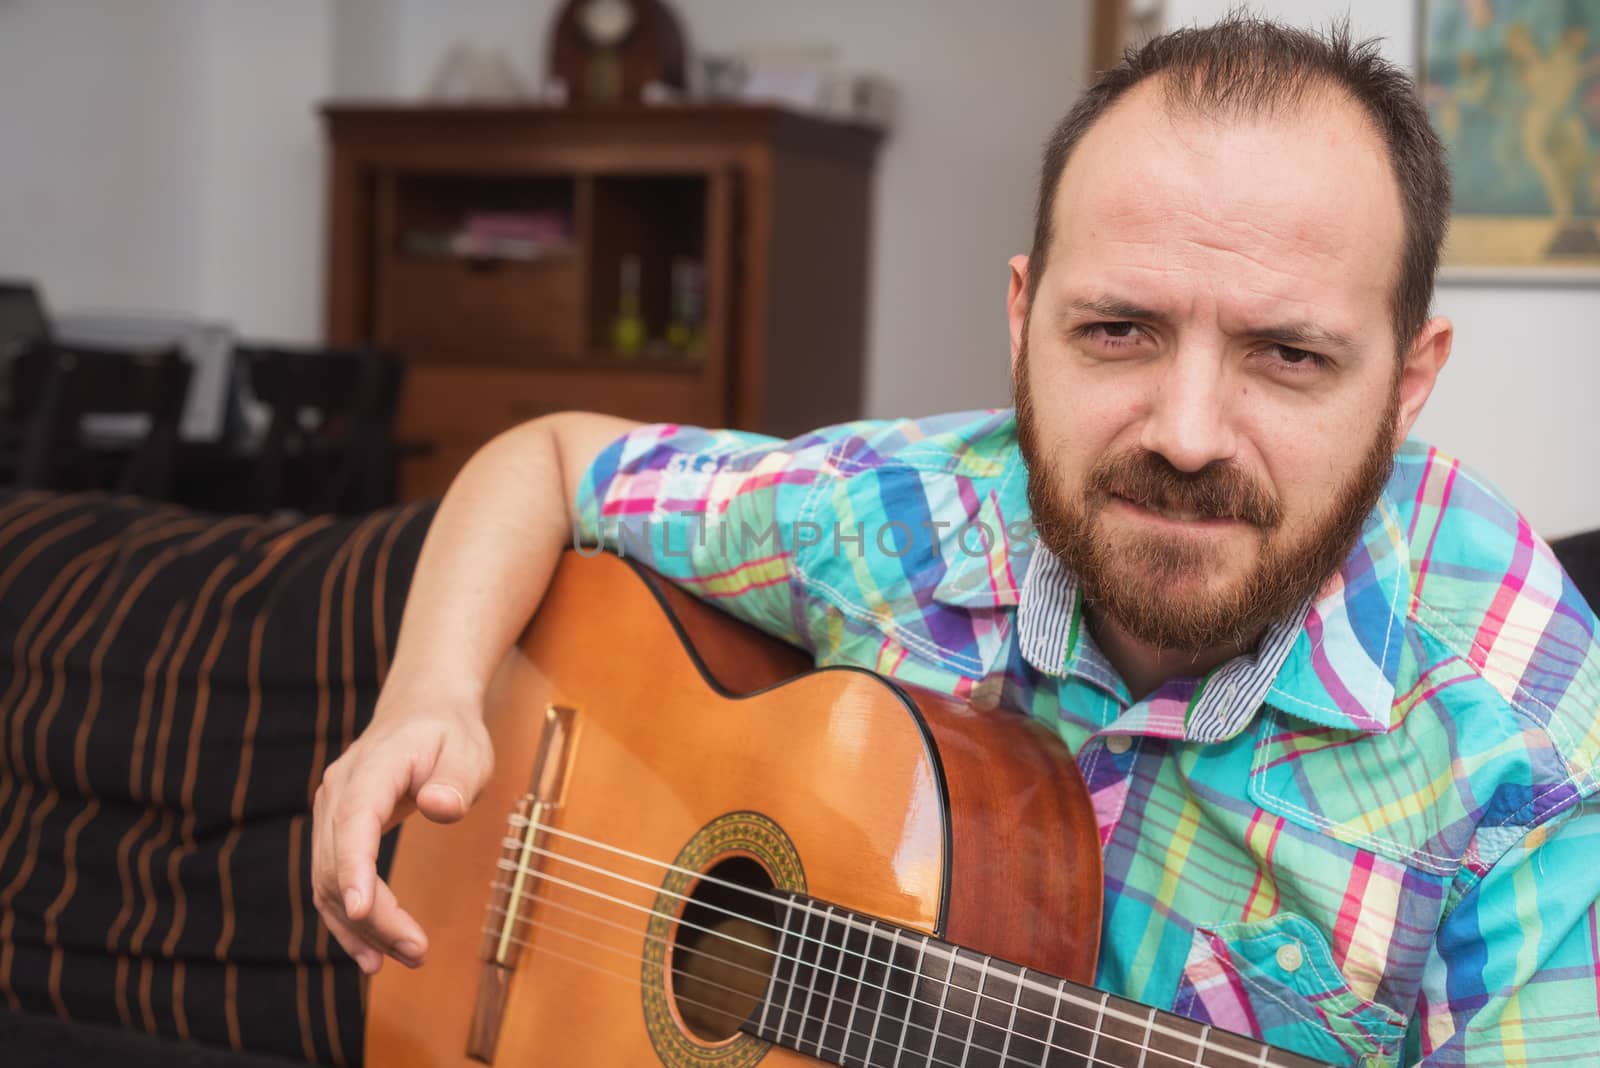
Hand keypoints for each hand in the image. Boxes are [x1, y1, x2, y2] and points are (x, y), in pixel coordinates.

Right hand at [311, 690, 492, 973]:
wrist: (422, 709)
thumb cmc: (450, 733)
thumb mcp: (469, 751)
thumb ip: (455, 780)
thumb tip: (440, 806)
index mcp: (373, 767)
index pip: (354, 821)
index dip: (355, 867)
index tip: (363, 911)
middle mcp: (339, 791)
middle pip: (339, 863)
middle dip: (373, 916)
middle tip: (416, 952)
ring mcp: (331, 811)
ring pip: (328, 880)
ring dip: (360, 926)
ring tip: (401, 959)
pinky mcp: (335, 829)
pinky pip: (332, 880)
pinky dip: (349, 917)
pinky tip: (371, 950)